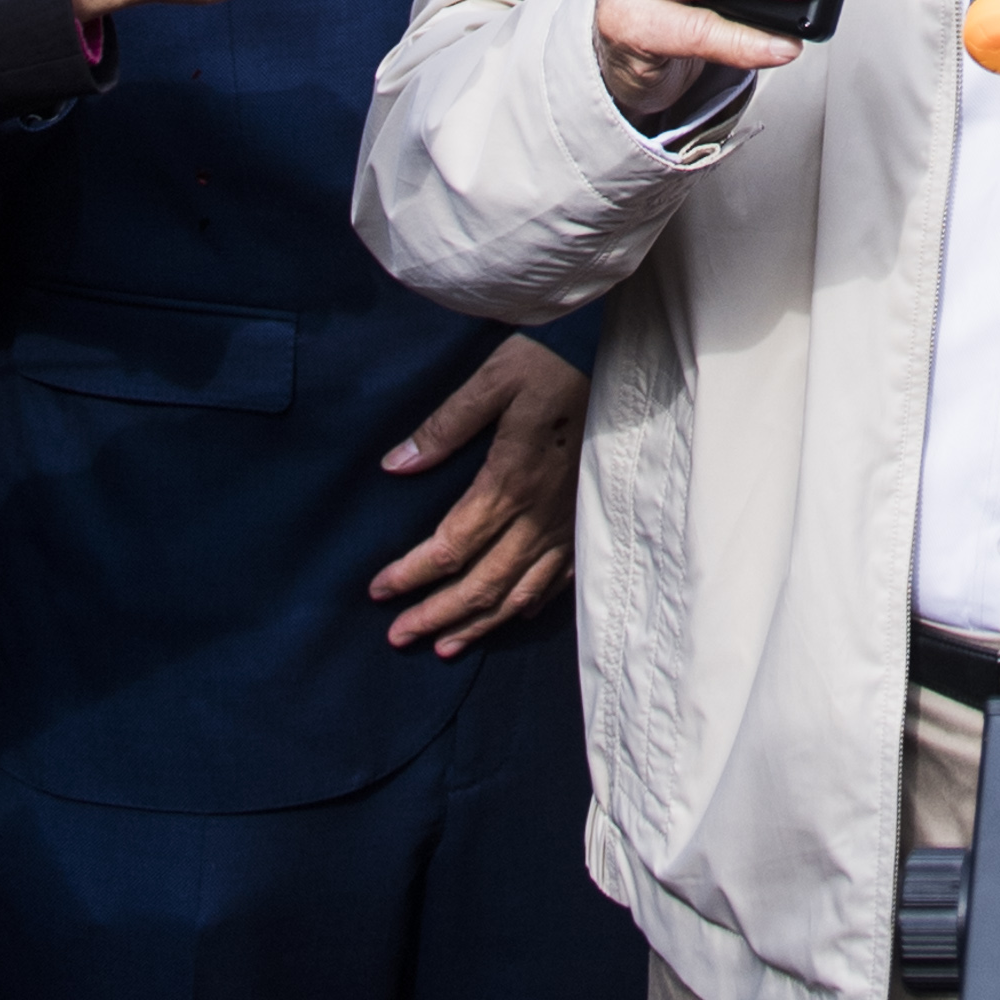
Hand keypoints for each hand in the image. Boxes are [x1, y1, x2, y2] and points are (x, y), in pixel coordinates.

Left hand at [372, 332, 584, 654]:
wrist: (621, 352)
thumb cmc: (552, 359)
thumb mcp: (493, 379)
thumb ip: (445, 426)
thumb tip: (396, 466)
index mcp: (510, 482)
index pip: (450, 548)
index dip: (410, 575)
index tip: (377, 590)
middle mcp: (539, 514)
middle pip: (481, 584)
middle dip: (436, 615)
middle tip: (398, 636)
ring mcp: (568, 521)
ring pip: (519, 593)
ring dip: (479, 624)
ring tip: (444, 646)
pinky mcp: (587, 517)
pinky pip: (560, 578)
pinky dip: (531, 604)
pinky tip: (515, 615)